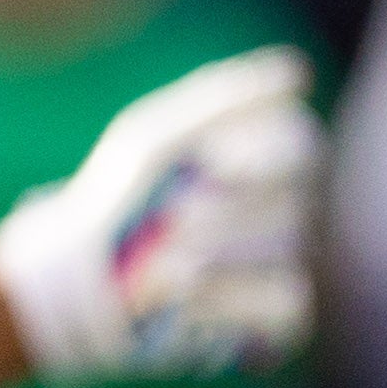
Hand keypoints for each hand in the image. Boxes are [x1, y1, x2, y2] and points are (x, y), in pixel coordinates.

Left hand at [0, 48, 321, 380]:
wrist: (83, 282)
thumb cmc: (120, 200)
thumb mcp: (153, 140)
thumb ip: (219, 100)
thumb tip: (297, 71)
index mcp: (263, 156)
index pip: (302, 144)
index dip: (267, 155)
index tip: (216, 165)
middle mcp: (287, 206)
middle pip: (294, 201)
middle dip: (225, 213)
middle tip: (169, 223)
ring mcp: (286, 261)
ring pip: (287, 251)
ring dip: (215, 256)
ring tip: (158, 269)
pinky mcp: (281, 315)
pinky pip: (286, 302)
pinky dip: (229, 301)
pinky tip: (183, 303)